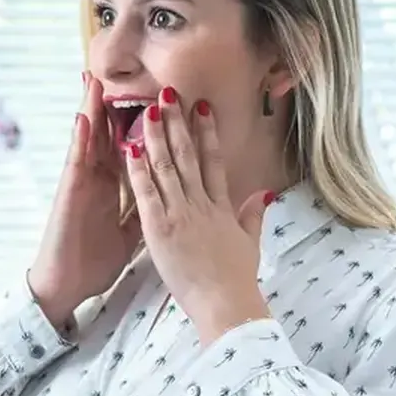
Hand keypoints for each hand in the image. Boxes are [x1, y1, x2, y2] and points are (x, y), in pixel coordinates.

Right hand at [28, 74, 141, 329]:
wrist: (68, 284)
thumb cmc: (95, 259)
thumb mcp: (133, 230)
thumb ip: (148, 207)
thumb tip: (172, 195)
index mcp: (116, 185)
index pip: (131, 145)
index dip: (143, 120)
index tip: (156, 94)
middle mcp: (98, 178)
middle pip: (109, 133)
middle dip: (115, 103)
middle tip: (120, 69)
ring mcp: (82, 183)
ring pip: (90, 139)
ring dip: (92, 109)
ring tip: (96, 79)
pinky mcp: (69, 194)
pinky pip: (76, 161)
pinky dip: (79, 138)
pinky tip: (83, 117)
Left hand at [124, 90, 273, 345]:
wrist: (226, 303)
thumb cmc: (235, 280)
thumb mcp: (249, 243)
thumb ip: (253, 216)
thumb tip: (264, 193)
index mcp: (222, 207)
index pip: (213, 162)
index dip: (206, 133)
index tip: (201, 108)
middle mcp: (202, 204)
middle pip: (189, 155)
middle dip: (179, 123)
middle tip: (169, 93)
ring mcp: (181, 213)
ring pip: (167, 166)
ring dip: (158, 135)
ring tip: (150, 108)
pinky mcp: (160, 228)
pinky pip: (146, 191)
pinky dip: (138, 168)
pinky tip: (130, 146)